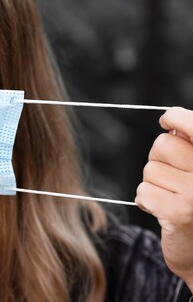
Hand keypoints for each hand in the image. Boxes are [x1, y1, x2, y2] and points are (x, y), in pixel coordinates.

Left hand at [136, 107, 192, 288]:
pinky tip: (164, 213)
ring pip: (150, 170)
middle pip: (163, 144)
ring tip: (174, 199)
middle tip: (173, 180)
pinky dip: (147, 202)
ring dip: (154, 184)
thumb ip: (190, 146)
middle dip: (160, 160)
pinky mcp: (179, 214)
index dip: (175, 117)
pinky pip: (144, 192)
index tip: (168, 120)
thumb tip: (171, 121)